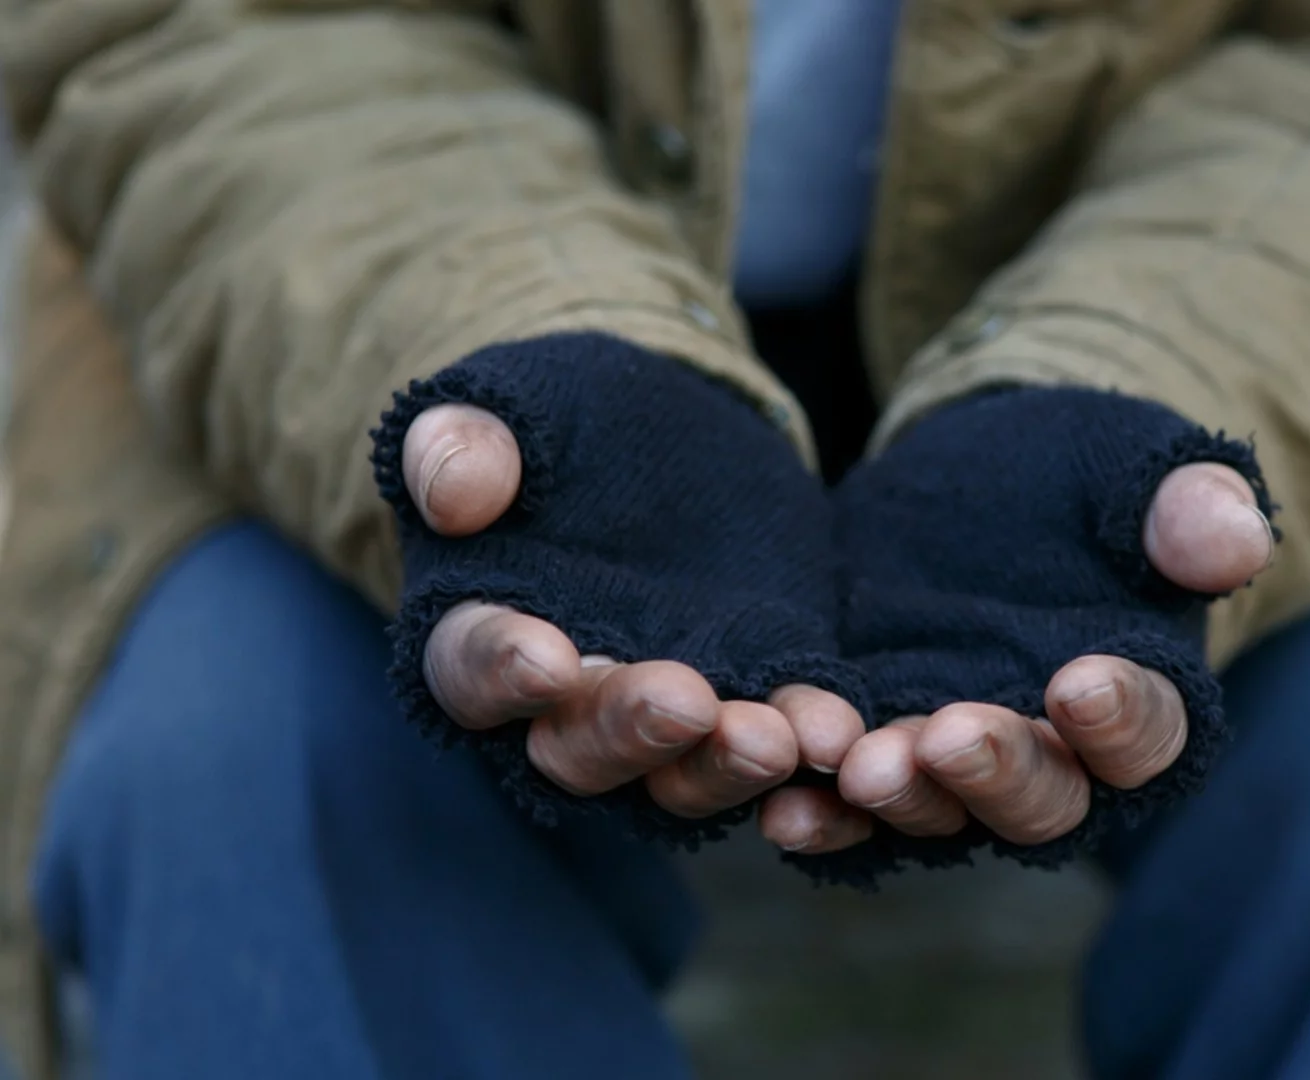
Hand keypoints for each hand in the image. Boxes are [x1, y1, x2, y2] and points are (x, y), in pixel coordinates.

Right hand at [399, 398, 862, 821]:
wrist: (666, 422)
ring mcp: (667, 710)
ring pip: (683, 770)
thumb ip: (462, 445)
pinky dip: (805, 737)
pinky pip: (779, 734)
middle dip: (632, 732)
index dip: (504, 669)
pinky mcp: (754, 689)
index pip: (474, 668)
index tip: (545, 658)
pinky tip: (837, 732)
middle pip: (582, 747)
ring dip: (726, 763)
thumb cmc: (556, 418)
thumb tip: (454, 499)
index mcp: (484, 632)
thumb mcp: (508, 407)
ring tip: (778, 738)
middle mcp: (568, 702)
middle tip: (685, 705)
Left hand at [760, 460, 1269, 852]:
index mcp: (1141, 700)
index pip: (1148, 732)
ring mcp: (960, 764)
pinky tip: (785, 804)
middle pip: (1043, 799)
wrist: (984, 474)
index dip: (1121, 717)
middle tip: (950, 735)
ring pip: (941, 811)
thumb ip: (1189, 507)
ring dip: (904, 797)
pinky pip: (852, 803)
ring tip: (862, 766)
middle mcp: (1056, 759)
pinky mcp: (880, 743)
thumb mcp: (1137, 467)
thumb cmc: (1087, 474)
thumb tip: (1238, 540)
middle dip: (997, 773)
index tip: (1083, 682)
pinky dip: (824, 813)